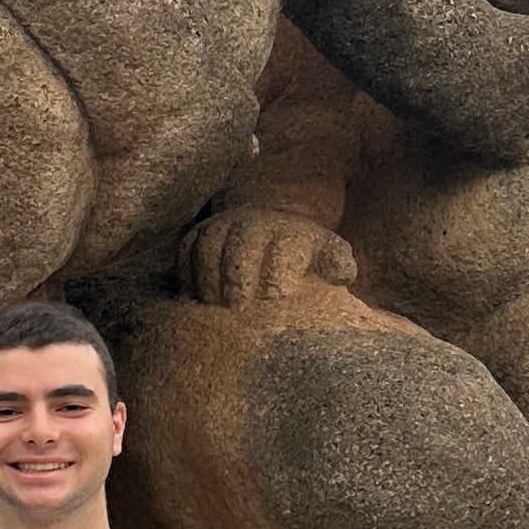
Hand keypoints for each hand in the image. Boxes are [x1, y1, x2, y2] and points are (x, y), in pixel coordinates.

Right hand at [178, 211, 356, 306]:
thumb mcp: (328, 254)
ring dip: (208, 278)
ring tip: (212, 307)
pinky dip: (187, 273)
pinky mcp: (198, 235)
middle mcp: (253, 226)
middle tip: (237, 306)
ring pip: (208, 248)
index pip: (282, 250)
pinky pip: (186, 251)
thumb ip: (337, 264)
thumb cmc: (301, 254)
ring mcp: (222, 228)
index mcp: (288, 233)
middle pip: (240, 248)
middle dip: (238, 278)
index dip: (277, 276)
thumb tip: (342, 273)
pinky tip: (193, 297)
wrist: (271, 221)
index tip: (276, 297)